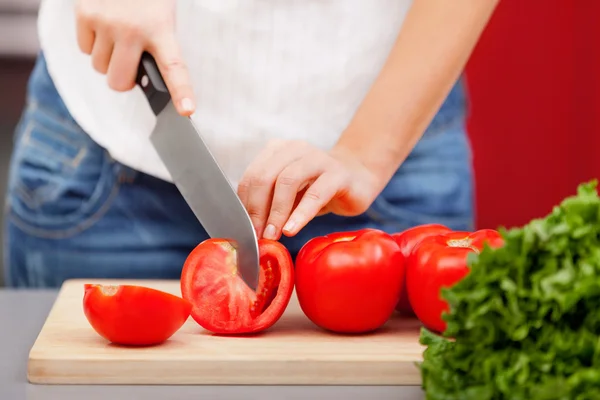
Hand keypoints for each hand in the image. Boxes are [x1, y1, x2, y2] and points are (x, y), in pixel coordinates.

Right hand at [75, 0, 194, 114]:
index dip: (181, 91)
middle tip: (129, 68)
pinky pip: (85, 49)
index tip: (186, 110)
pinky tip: (103, 26)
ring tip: (117, 38)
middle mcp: (133, 29)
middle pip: (119, 81)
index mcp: (161, 29)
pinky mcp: (85, 14)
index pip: (174, 67)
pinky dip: (92, 44)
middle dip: (123, 81)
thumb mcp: (162, 18)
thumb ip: (156, 47)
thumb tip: (144, 80)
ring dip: (108, 61)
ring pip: (100, 68)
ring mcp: (106, 22)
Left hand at [237, 140, 382, 239]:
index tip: (244, 230)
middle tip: (257, 235)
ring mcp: (318, 158)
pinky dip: (300, 214)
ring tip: (273, 235)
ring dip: (276, 212)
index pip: (251, 177)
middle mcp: (295, 149)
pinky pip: (315, 194)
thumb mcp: (289, 196)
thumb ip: (270, 204)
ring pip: (287, 181)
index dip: (245, 205)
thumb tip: (249, 230)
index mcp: (277, 151)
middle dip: (257, 210)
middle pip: (265, 177)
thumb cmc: (317, 189)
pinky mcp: (338, 174)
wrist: (358, 178)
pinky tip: (292, 229)